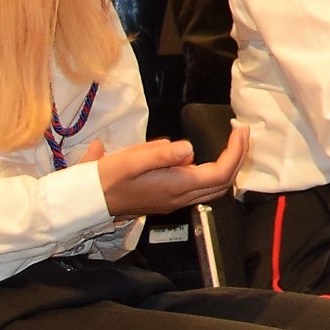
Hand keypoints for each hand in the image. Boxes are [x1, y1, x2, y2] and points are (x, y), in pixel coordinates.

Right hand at [89, 123, 249, 217]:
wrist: (89, 199)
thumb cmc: (108, 177)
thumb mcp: (132, 160)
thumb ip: (162, 154)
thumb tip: (189, 148)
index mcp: (176, 187)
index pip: (221, 172)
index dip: (236, 152)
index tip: (239, 129)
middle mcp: (181, 197)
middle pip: (224, 182)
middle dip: (238, 156)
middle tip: (241, 131)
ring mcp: (175, 200)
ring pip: (214, 187)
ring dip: (228, 164)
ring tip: (231, 140)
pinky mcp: (169, 199)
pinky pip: (201, 188)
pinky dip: (214, 171)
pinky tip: (205, 154)